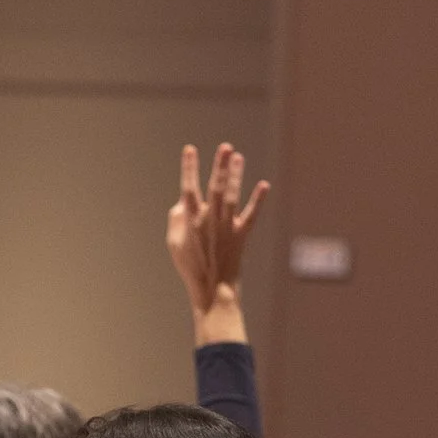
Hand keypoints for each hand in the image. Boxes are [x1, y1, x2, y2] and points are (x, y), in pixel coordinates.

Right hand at [166, 140, 268, 320]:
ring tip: (238, 156)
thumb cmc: (190, 267)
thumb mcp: (174, 244)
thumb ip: (176, 220)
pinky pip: (251, 215)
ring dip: (235, 175)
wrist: (212, 289)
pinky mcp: (241, 235)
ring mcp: (227, 227)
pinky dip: (258, 200)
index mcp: (191, 221)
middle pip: (215, 187)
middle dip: (219, 165)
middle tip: (224, 147)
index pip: (189, 188)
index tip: (189, 149)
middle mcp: (210, 220)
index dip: (189, 168)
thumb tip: (182, 202)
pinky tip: (264, 185)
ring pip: (232, 196)